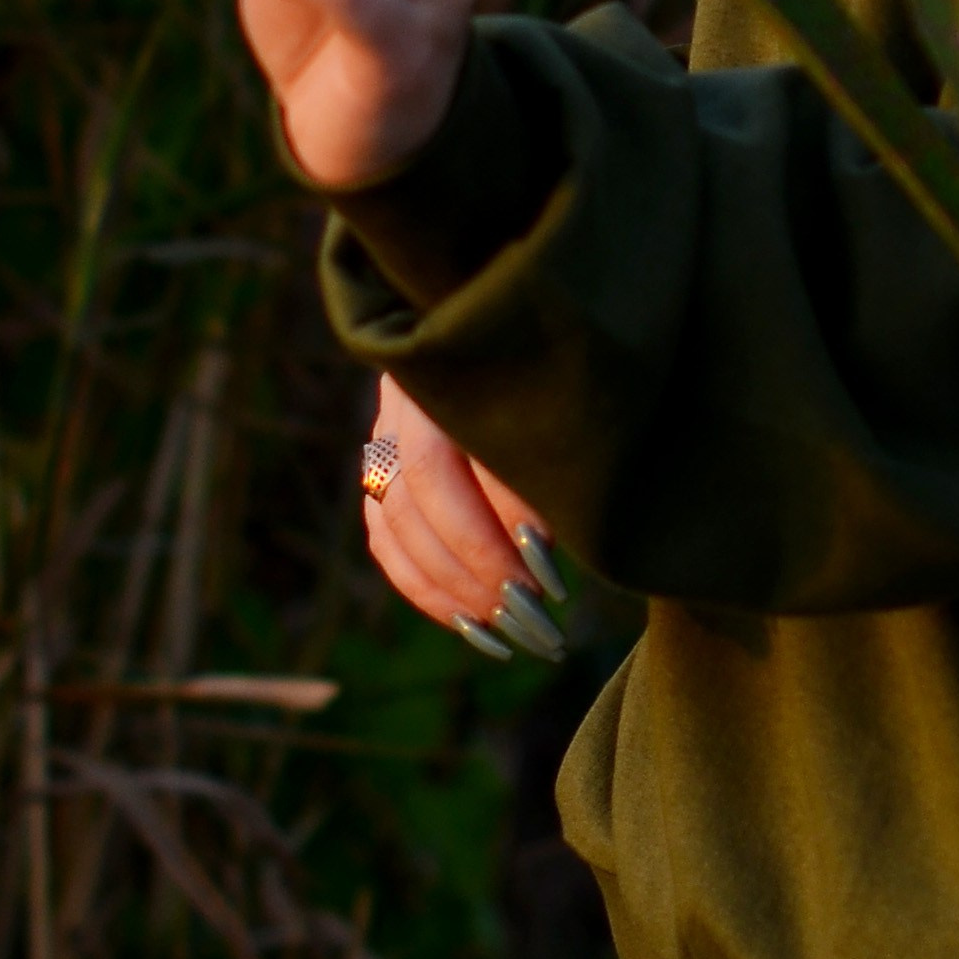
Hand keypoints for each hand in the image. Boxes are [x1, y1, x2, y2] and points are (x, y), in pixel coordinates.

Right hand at [363, 371, 569, 663]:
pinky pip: (384, 536)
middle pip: (424, 481)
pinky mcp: (382, 464)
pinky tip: (468, 622)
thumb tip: (574, 531)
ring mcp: (390, 426)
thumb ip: (565, 443)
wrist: (509, 328)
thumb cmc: (570, 367)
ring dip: (449, 585)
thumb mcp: (577, 386)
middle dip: (477, 560)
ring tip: (505, 630)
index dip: (511, 515)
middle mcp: (416, 389)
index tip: (552, 574)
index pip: (474, 444)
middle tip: (532, 613)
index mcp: (467, 353)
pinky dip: (422, 586)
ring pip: (395, 515)